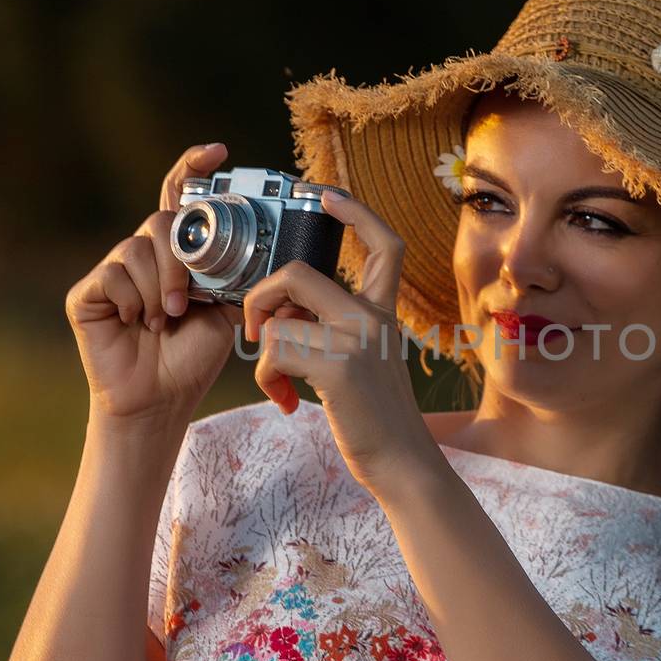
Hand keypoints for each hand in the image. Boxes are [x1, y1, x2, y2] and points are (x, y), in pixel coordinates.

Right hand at [65, 141, 243, 426]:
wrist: (161, 399)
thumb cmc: (192, 356)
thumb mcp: (224, 309)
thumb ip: (229, 273)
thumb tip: (256, 246)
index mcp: (176, 253)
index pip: (179, 197)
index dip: (193, 168)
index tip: (219, 152)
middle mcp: (142, 254)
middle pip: (160, 221)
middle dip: (179, 263)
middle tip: (185, 304)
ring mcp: (112, 271)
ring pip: (137, 249)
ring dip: (159, 288)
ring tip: (164, 321)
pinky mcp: (86, 292)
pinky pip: (113, 275)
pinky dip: (134, 301)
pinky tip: (138, 323)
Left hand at [242, 189, 434, 493]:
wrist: (402, 463)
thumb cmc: (375, 418)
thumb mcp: (364, 361)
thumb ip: (331, 329)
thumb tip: (283, 319)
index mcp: (382, 313)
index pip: (384, 244)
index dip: (354, 212)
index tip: (326, 196)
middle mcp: (373, 318)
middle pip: (299, 272)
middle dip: (261, 297)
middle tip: (257, 331)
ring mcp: (357, 339)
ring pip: (279, 317)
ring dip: (262, 353)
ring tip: (277, 383)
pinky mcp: (339, 367)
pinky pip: (276, 352)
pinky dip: (268, 379)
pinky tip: (287, 402)